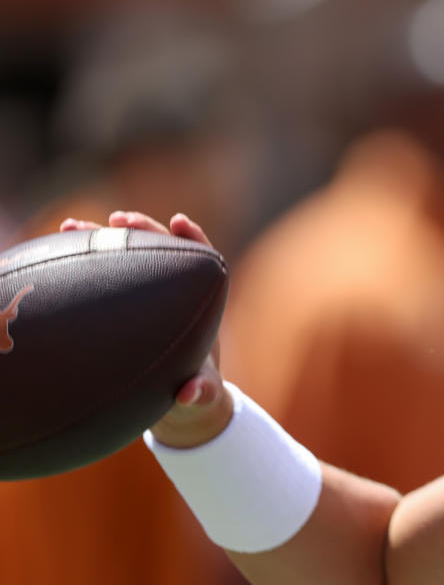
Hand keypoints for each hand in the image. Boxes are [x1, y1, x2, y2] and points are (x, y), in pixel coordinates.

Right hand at [60, 211, 232, 448]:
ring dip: (106, 238)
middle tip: (119, 219)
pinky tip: (61, 249)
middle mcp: (178, 292)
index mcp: (202, 305)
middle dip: (143, 228)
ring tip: (75, 225)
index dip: (193, 238)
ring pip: (131, 256)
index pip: (204, 259)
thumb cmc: (194, 392)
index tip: (177, 222)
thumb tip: (191, 393)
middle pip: (164, 248)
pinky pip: (106, 276)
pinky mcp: (124, 303)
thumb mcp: (201, 396)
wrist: (179, 401)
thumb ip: (201, 394)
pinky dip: (87, 261)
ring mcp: (149, 294)